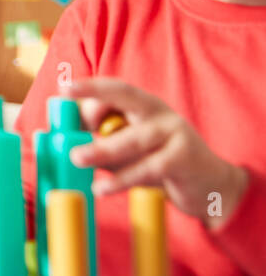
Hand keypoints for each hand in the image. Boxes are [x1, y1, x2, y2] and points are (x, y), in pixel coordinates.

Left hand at [66, 79, 248, 228]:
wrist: (211, 187)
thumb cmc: (161, 164)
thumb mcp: (129, 150)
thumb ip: (102, 143)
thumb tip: (64, 142)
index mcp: (145, 106)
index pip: (117, 89)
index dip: (91, 88)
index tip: (65, 87)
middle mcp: (160, 113)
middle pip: (127, 97)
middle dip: (95, 96)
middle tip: (65, 101)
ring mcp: (175, 133)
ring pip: (132, 138)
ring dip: (102, 149)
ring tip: (77, 159)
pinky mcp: (184, 159)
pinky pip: (148, 168)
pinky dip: (122, 179)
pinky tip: (102, 187)